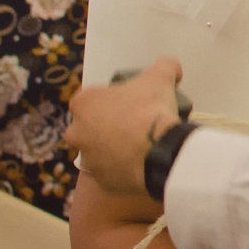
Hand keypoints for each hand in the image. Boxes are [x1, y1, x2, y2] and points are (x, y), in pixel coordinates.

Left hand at [65, 58, 183, 196]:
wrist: (158, 150)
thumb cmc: (149, 108)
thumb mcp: (161, 76)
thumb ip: (164, 66)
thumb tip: (172, 67)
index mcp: (83, 104)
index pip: (90, 99)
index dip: (110, 100)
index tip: (129, 104)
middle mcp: (77, 132)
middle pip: (89, 127)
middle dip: (106, 127)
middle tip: (133, 126)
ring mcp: (88, 160)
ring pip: (98, 152)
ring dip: (113, 150)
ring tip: (139, 148)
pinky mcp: (101, 182)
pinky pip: (110, 174)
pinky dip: (122, 170)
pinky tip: (141, 165)